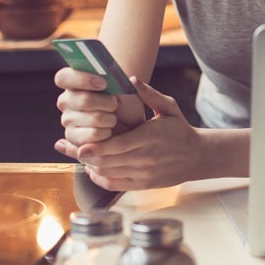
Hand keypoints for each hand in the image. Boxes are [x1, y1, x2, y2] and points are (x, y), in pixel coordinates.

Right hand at [55, 66, 143, 146]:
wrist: (126, 126)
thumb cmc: (123, 102)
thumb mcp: (124, 88)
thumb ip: (122, 82)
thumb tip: (133, 80)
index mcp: (74, 82)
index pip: (64, 77)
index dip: (82, 79)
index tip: (104, 83)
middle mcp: (66, 100)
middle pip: (84, 100)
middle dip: (107, 102)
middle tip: (116, 104)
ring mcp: (67, 119)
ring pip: (94, 118)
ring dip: (110, 119)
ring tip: (112, 118)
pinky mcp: (72, 137)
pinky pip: (94, 134)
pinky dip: (107, 132)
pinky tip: (107, 130)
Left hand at [58, 77, 204, 190]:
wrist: (196, 156)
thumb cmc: (179, 129)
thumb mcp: (169, 108)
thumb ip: (149, 94)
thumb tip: (131, 80)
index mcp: (151, 136)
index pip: (118, 146)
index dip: (97, 148)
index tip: (81, 145)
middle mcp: (146, 158)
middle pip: (108, 161)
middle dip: (86, 155)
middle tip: (69, 146)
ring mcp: (144, 174)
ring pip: (108, 173)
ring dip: (90, 165)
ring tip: (79, 153)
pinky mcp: (141, 185)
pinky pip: (113, 184)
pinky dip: (98, 178)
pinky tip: (92, 167)